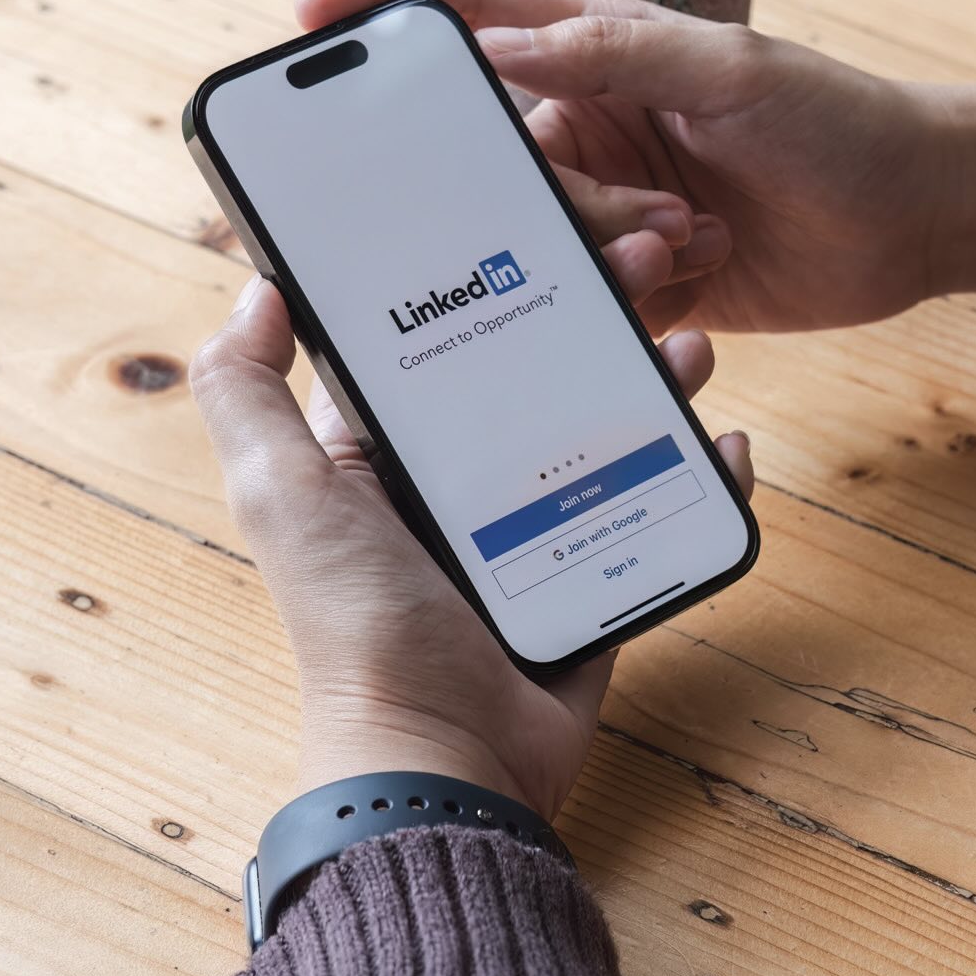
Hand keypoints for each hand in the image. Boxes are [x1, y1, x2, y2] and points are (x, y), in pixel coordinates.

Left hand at [191, 236, 752, 819]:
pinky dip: (702, 473)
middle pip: (543, 369)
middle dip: (598, 311)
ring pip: (612, 425)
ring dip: (659, 378)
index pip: (447, 337)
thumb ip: (249, 395)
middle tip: (646, 268)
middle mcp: (464, 480)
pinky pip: (661, 508)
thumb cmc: (357, 629)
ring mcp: (538, 528)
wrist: (450, 756)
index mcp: (387, 453)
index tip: (545, 219)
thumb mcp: (282, 497)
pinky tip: (726, 442)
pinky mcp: (599, 574)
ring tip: (692, 348)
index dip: (493, 274)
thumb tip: (258, 289)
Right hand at [297, 0, 945, 333]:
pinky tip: (701, 279)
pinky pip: (589, 301)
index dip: (388, 13)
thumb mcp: (732, 71)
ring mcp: (612, 206)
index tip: (309, 22)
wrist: (918, 217)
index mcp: (601, 51)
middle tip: (637, 211)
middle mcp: (592, 126)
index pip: (473, 21)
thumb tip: (499, 51)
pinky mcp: (643, 278)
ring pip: (539, 243)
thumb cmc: (839, 120)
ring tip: (694, 237)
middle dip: (549, 197)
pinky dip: (635, 299)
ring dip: (610, 251)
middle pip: (496, 161)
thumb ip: (615, 55)